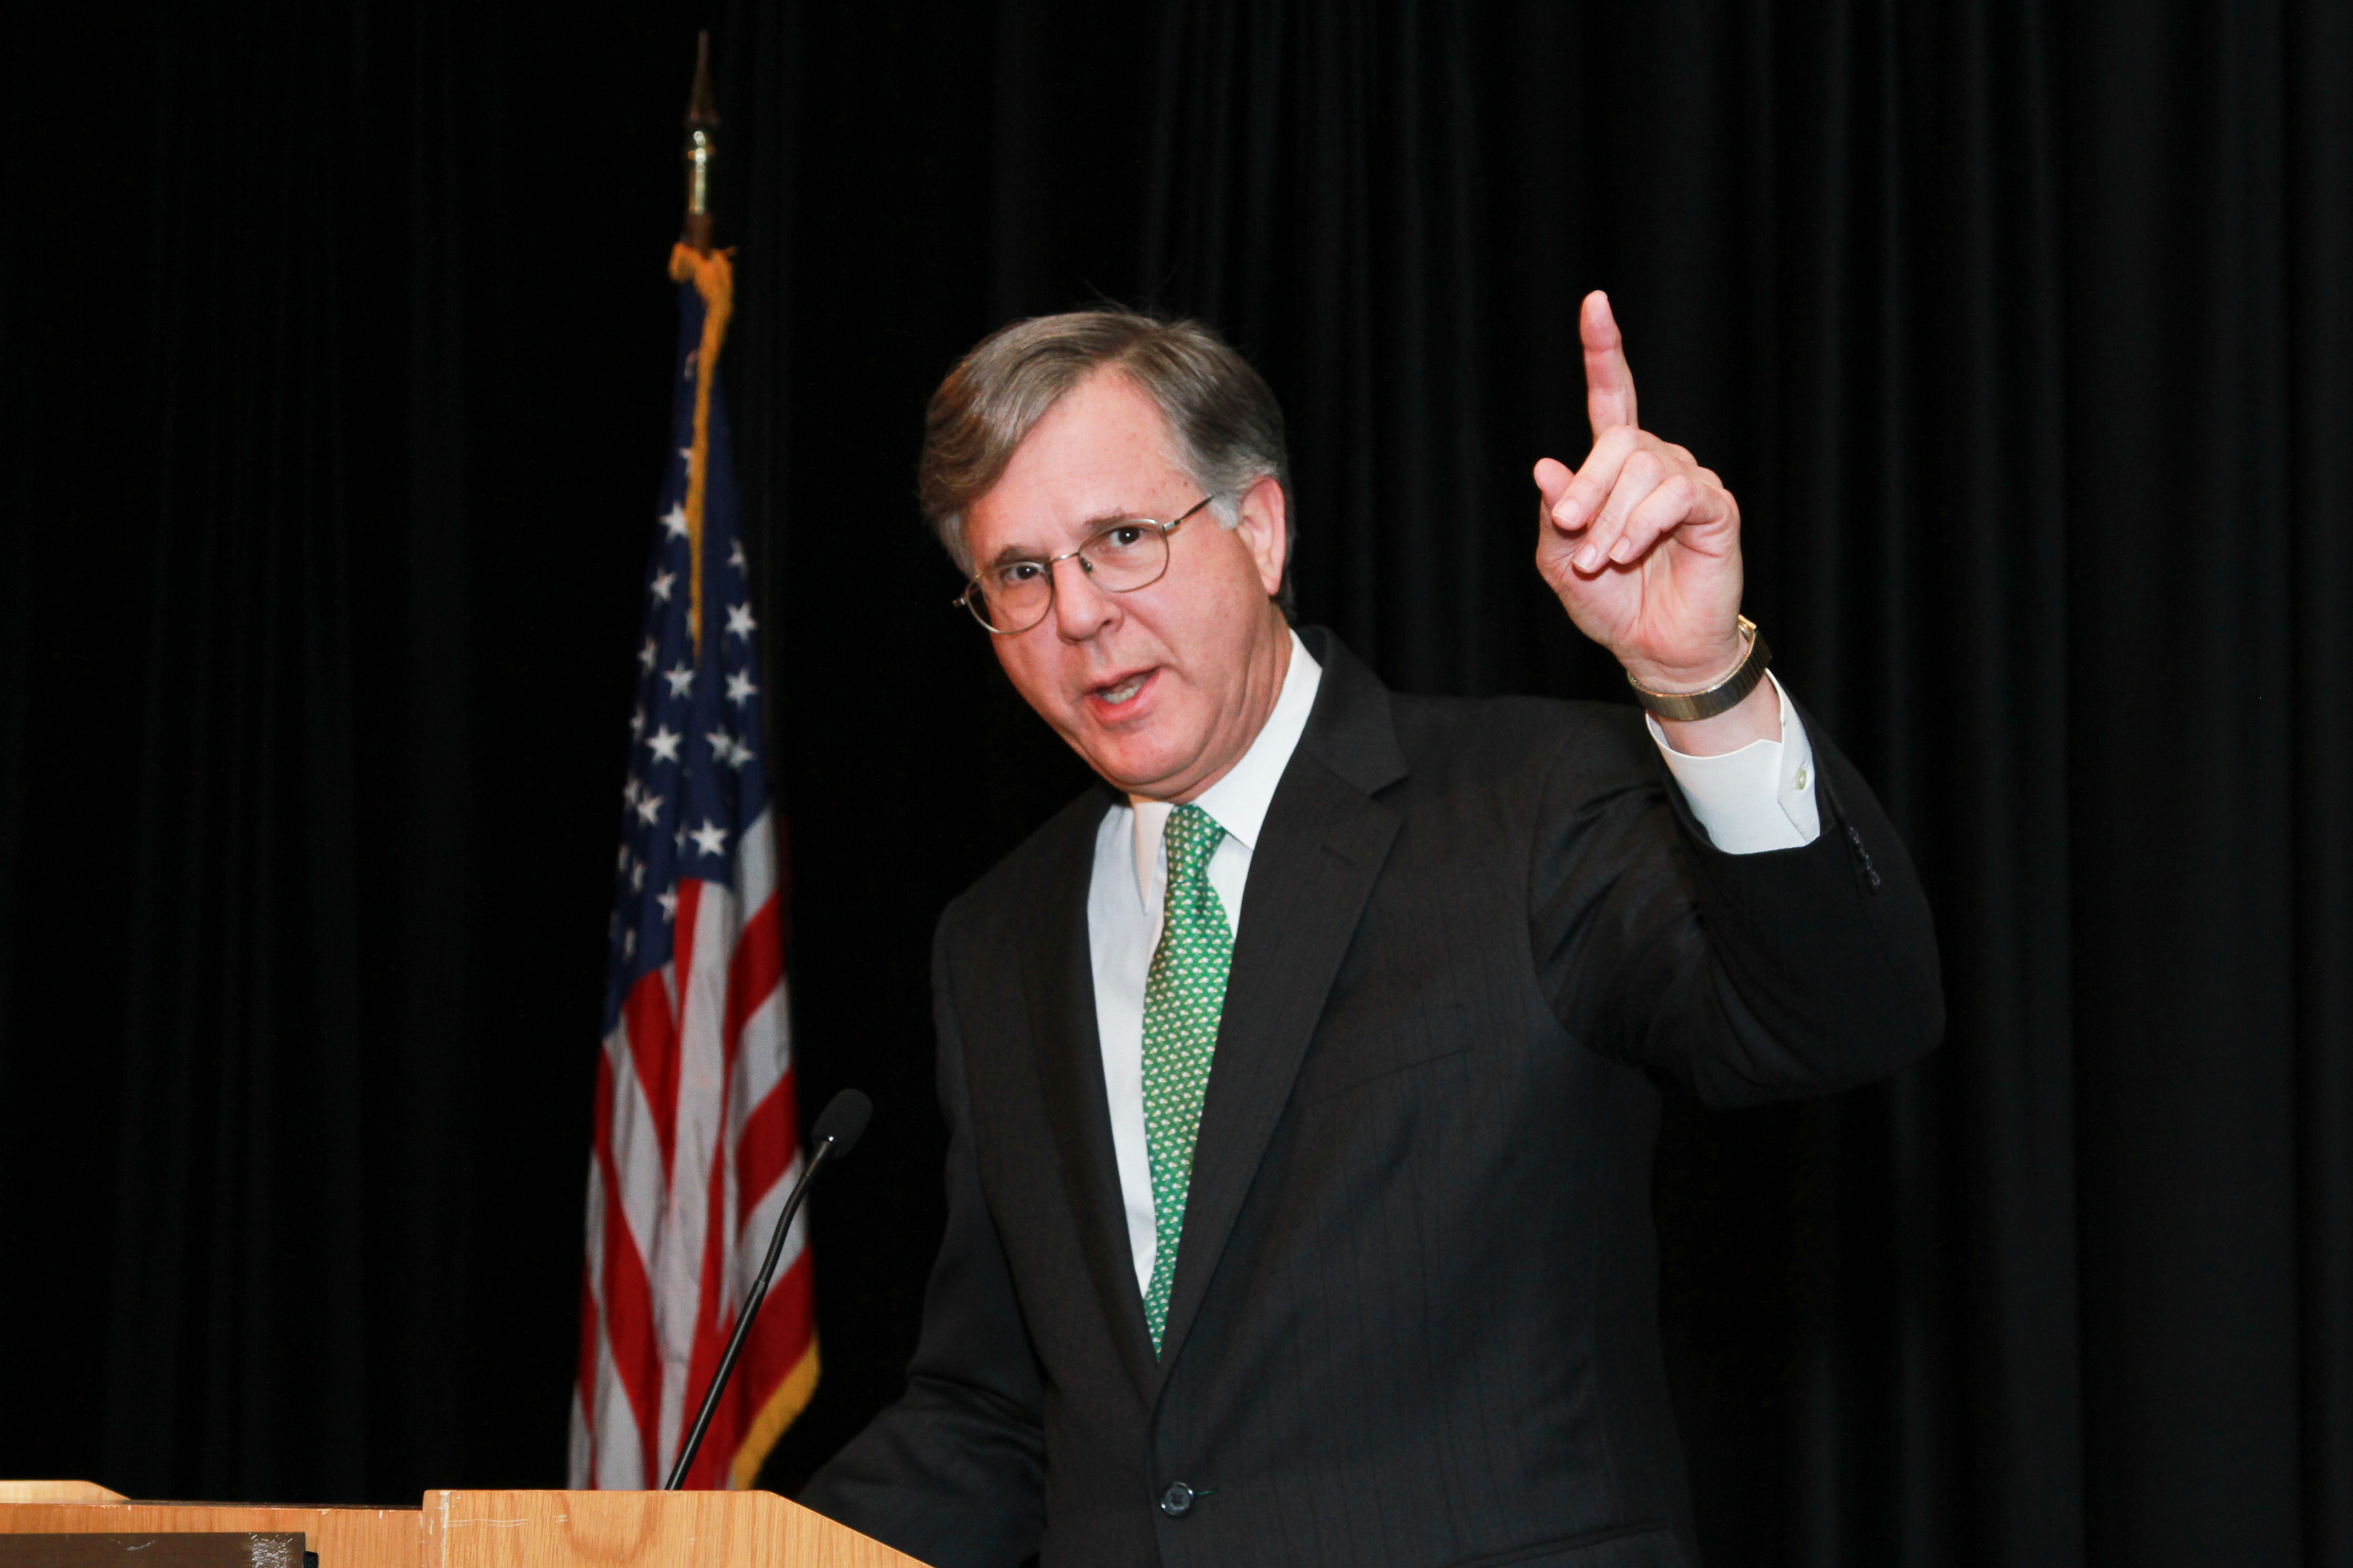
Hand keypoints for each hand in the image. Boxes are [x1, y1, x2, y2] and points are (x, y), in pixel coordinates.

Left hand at [1533, 292, 1744, 690]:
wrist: (1654, 648)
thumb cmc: (1610, 602)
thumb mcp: (1560, 561)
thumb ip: (1555, 514)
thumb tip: (1546, 465)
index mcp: (1616, 468)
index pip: (1612, 396)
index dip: (1604, 351)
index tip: (1595, 304)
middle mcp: (1656, 463)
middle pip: (1620, 440)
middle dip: (1587, 485)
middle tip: (1571, 528)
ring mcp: (1688, 482)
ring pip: (1644, 470)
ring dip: (1612, 517)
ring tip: (1598, 560)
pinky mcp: (1713, 508)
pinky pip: (1675, 496)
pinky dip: (1642, 525)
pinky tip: (1625, 553)